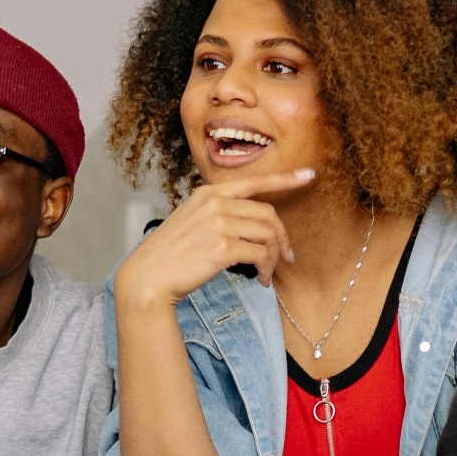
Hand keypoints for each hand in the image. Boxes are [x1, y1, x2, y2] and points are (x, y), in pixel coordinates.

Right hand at [113, 169, 312, 309]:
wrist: (148, 277)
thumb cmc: (170, 255)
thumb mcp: (191, 221)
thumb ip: (219, 215)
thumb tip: (255, 227)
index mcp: (208, 193)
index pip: (254, 181)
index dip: (284, 179)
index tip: (308, 175)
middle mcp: (215, 203)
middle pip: (268, 214)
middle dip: (282, 237)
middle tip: (286, 257)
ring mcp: (218, 224)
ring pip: (268, 235)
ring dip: (274, 257)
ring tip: (267, 273)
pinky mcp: (222, 247)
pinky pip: (260, 254)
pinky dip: (266, 269)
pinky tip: (260, 280)